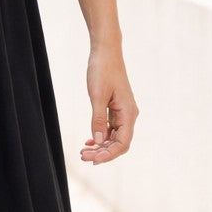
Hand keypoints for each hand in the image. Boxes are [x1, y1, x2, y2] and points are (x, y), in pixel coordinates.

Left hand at [81, 43, 137, 164]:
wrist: (106, 52)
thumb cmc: (103, 70)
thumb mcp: (97, 96)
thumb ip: (98, 120)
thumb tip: (99, 141)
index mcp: (128, 113)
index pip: (123, 143)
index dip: (109, 154)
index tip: (93, 160)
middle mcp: (128, 115)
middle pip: (118, 143)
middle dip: (102, 152)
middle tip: (83, 156)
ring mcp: (123, 112)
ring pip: (114, 137)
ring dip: (100, 146)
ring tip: (84, 151)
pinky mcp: (116, 108)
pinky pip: (111, 128)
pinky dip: (101, 136)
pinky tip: (89, 141)